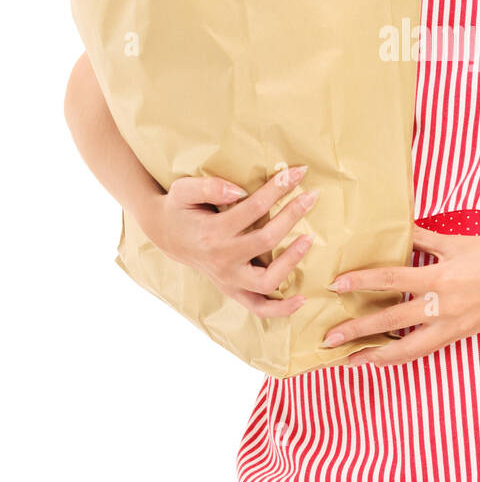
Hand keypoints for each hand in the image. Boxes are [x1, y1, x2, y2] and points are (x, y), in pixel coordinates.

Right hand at [141, 165, 316, 317]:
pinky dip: (281, 309)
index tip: (297, 173)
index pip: (253, 208)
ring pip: (266, 281)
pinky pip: (259, 308)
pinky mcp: (233, 290)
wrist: (167, 235)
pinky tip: (302, 299)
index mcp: (212, 232)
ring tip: (309, 239)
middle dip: (292, 215)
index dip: (278, 188)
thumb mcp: (183, 190)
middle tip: (311, 197)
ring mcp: (228, 279)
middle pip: (266, 239)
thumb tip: (238, 191)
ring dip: (292, 261)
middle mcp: (222, 259)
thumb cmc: (180, 208)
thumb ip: (208, 187)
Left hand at [322, 225, 479, 365]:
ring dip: (376, 355)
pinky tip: (384, 356)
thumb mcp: (458, 241)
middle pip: (391, 322)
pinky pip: (425, 349)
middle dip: (357, 331)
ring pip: (407, 349)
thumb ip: (424, 238)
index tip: (335, 285)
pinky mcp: (462, 336)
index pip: (392, 280)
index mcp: (441, 277)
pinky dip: (402, 354)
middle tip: (327, 339)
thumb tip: (394, 228)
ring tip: (350, 360)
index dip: (361, 282)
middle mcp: (444, 306)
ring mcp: (453, 326)